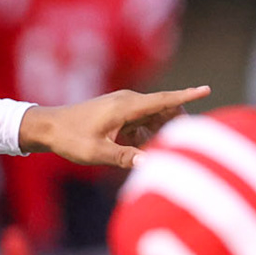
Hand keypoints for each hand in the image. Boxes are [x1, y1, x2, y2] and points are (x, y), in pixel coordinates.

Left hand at [18, 85, 210, 168]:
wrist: (48, 127)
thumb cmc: (71, 138)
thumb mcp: (96, 152)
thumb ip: (124, 158)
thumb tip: (149, 164)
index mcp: (125, 106)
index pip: (163, 100)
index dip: (186, 96)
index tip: (207, 90)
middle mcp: (127, 102)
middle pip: (163, 109)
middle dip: (176, 124)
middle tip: (179, 146)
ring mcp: (123, 107)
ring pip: (154, 117)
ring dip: (161, 133)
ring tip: (155, 151)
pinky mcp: (119, 114)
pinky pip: (143, 123)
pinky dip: (147, 136)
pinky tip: (139, 151)